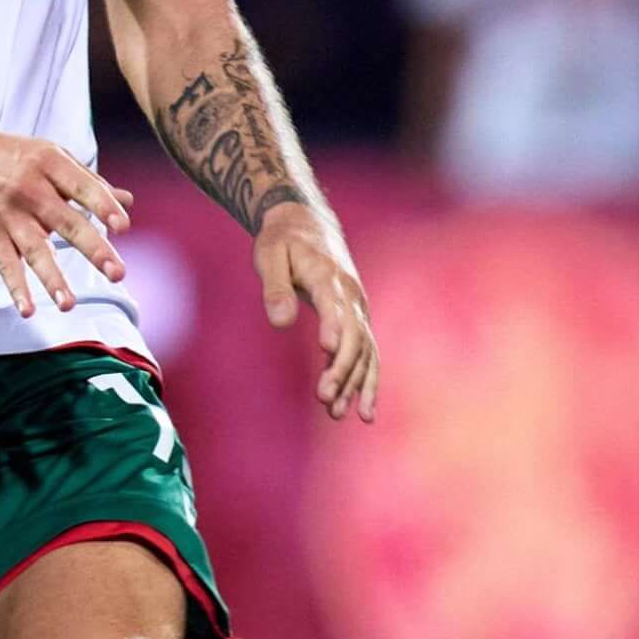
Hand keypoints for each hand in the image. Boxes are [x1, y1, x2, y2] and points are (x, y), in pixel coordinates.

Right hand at [0, 129, 130, 318]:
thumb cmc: (15, 158)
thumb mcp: (52, 158)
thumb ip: (89, 182)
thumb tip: (128, 201)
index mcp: (52, 164)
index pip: (84, 187)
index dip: (104, 206)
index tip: (123, 227)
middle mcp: (32, 189)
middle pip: (67, 222)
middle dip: (94, 249)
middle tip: (118, 273)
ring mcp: (9, 214)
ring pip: (35, 249)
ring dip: (52, 278)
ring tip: (68, 305)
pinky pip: (5, 263)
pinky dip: (16, 287)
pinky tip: (27, 310)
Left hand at [252, 204, 379, 421]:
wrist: (306, 225)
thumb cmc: (282, 240)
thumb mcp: (269, 255)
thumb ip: (275, 287)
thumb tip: (280, 322)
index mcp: (328, 277)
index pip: (335, 306)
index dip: (334, 327)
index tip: (327, 352)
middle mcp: (351, 296)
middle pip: (355, 336)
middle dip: (343, 369)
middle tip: (325, 398)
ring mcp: (358, 309)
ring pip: (365, 351)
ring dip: (355, 383)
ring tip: (340, 414)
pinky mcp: (357, 320)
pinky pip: (368, 354)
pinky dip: (366, 381)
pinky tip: (362, 410)